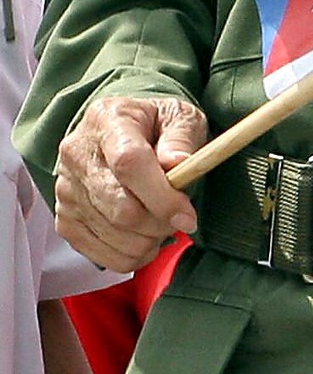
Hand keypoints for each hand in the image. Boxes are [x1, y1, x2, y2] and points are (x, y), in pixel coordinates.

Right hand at [54, 96, 204, 268]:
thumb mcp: (180, 117)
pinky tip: (144, 237)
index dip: (162, 197)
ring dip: (149, 241)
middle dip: (160, 223)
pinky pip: (101, 254)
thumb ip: (182, 139)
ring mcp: (67, 190)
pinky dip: (132, 256)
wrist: (122, 133)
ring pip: (114, 235)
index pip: (129, 164)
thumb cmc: (156, 125)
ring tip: (162, 223)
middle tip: (179, 218)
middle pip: (120, 208)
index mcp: (108, 121)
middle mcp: (78, 154)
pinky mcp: (65, 219)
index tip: (187, 216)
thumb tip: (178, 163)